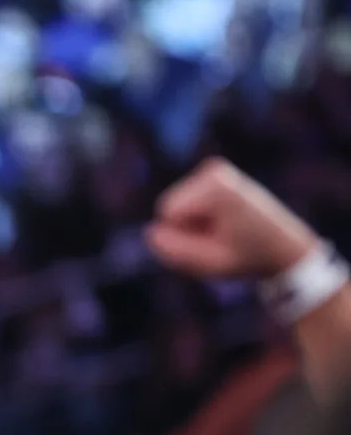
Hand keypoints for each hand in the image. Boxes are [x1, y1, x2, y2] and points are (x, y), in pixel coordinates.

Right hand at [146, 157, 318, 279]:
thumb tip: (150, 233)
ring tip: (226, 230)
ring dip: (194, 223)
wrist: (284, 247)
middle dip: (188, 227)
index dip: (185, 234)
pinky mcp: (213, 175)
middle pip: (168, 205)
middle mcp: (215, 171)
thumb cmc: (249, 257)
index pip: (168, 212)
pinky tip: (225, 221)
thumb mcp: (212, 264)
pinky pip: (183, 202)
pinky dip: (199, 216)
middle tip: (222, 237)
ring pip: (174, 205)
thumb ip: (175, 251)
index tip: (219, 240)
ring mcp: (214, 170)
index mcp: (217, 188)